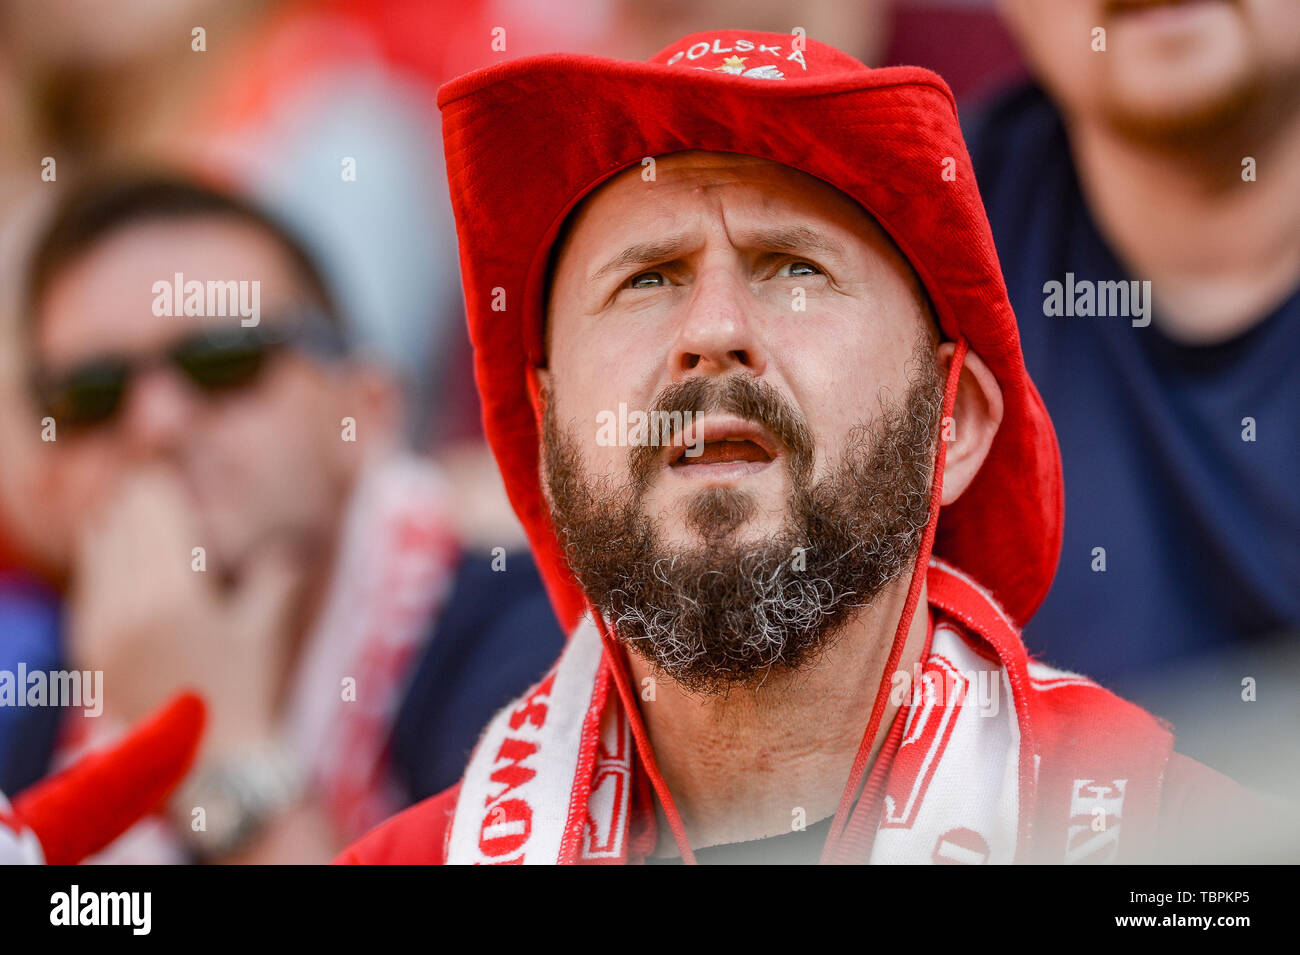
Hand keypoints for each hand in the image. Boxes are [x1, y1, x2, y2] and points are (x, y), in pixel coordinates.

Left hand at [67, 467, 303, 755]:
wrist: (214, 763)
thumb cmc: (250, 692)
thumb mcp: (267, 627)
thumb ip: (275, 573)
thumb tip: (289, 537)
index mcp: (174, 599)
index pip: (157, 519)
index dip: (164, 486)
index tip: (173, 467)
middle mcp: (127, 612)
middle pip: (122, 528)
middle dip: (139, 500)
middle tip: (156, 478)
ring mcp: (102, 634)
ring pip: (97, 554)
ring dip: (116, 526)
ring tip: (136, 507)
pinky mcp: (90, 652)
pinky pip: (85, 588)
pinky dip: (99, 561)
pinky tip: (113, 550)